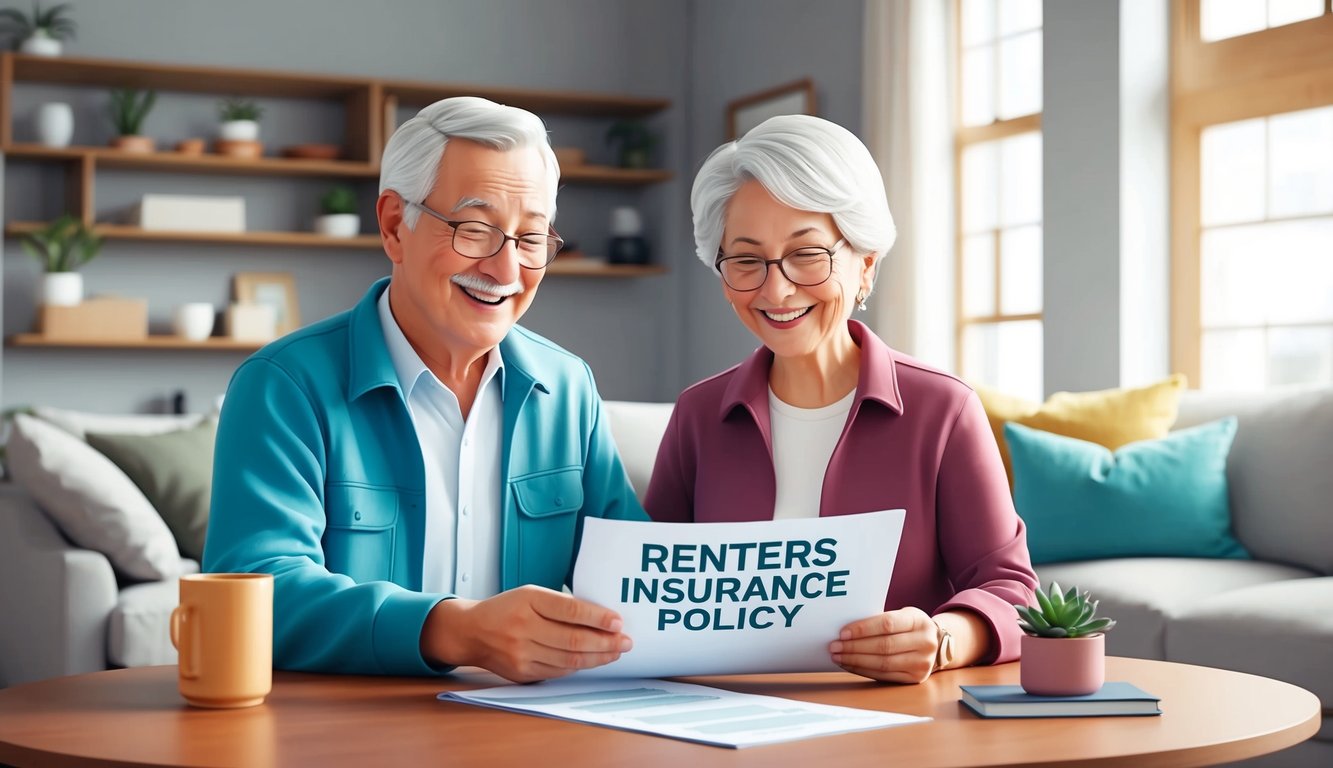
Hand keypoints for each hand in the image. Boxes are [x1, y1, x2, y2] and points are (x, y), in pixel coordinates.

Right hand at [422, 585, 631, 682]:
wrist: (472, 632)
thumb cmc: (506, 609)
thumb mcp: (531, 594)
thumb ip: (561, 605)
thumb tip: (600, 618)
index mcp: (528, 601)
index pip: (571, 610)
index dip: (598, 618)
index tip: (618, 622)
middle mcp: (523, 628)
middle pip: (573, 640)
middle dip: (606, 642)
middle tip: (626, 642)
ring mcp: (521, 653)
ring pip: (569, 659)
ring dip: (598, 657)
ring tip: (615, 652)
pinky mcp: (522, 673)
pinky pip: (558, 671)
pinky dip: (578, 666)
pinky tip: (592, 660)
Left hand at [829, 606, 936, 683]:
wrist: (934, 643)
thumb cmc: (909, 626)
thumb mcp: (903, 616)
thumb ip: (881, 621)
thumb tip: (846, 630)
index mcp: (919, 621)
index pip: (887, 624)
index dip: (863, 629)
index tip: (842, 632)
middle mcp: (925, 642)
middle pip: (884, 646)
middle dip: (854, 647)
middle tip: (834, 646)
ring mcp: (922, 663)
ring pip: (883, 663)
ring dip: (856, 661)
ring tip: (838, 657)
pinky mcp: (915, 678)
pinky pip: (885, 675)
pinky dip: (864, 671)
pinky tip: (850, 665)